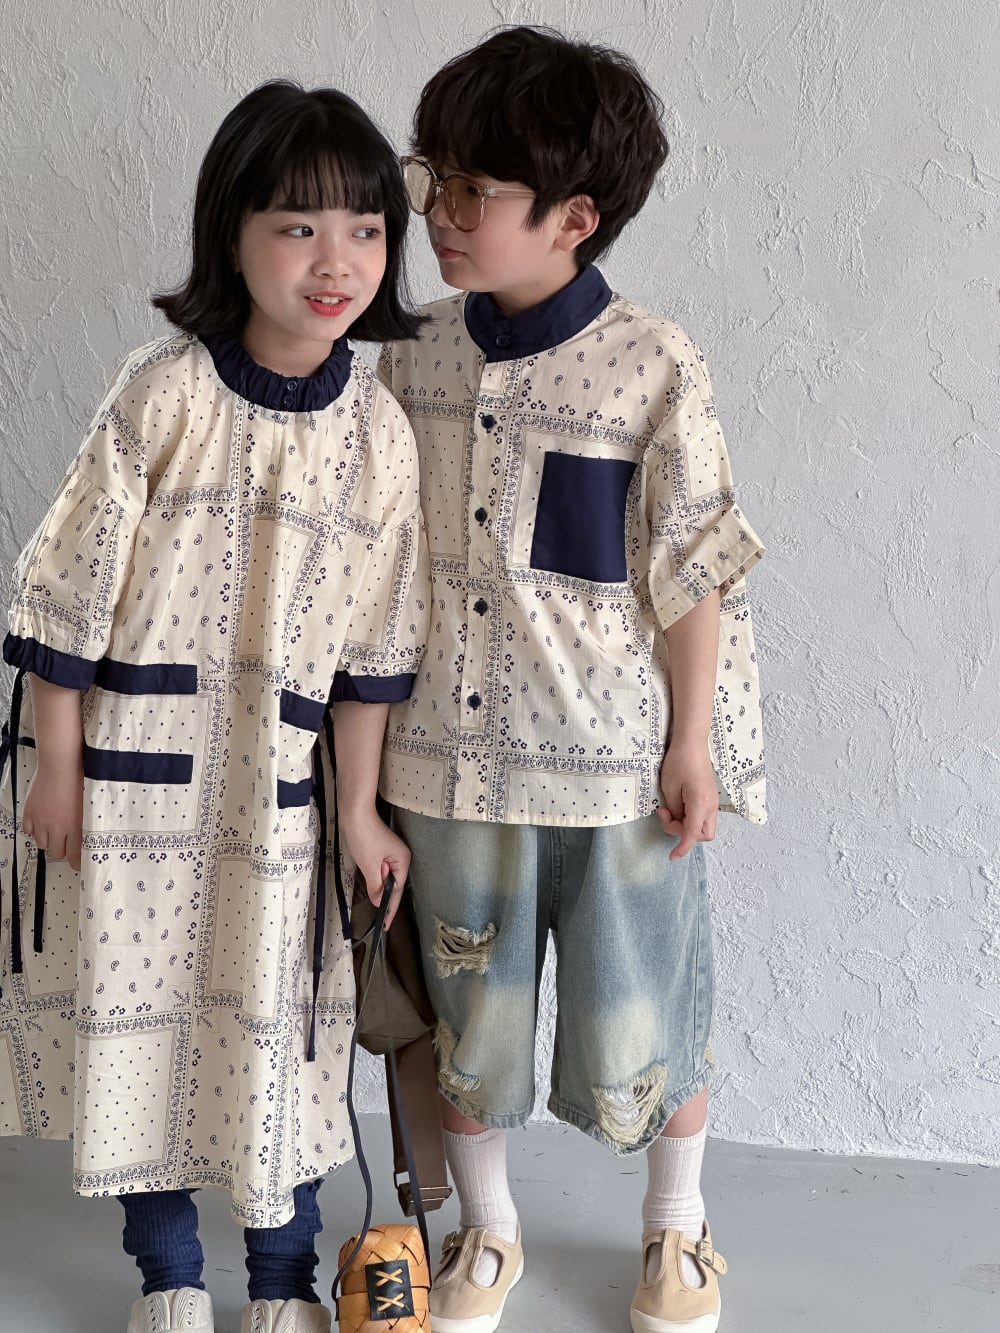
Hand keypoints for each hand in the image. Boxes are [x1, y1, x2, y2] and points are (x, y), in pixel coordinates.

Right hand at [21, 760, 83, 870]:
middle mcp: (57, 828)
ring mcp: (41, 821)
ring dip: (48, 841)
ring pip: (42, 844)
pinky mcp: (29, 813)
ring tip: (53, 832)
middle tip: (65, 846)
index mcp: (75, 826)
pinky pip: (28, 831)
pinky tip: (40, 824)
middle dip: (62, 851)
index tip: (78, 865)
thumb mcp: (88, 804)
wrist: (59, 764)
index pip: (75, 855)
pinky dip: (34, 830)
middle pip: (57, 853)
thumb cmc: (78, 778)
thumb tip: (89, 833)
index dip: (77, 863)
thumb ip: (86, 821)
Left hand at [337, 806, 409, 928]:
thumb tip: (379, 902)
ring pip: (383, 876)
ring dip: (374, 879)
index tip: (386, 924)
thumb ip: (376, 886)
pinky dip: (372, 872)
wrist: (354, 813)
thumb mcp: (369, 866)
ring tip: (367, 872)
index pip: (396, 891)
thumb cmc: (364, 834)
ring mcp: (390, 853)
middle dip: (380, 891)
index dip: (391, 909)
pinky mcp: (380, 850)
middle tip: (374, 901)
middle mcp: (400, 857)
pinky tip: (366, 870)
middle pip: (391, 884)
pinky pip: (378, 868)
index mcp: (402, 861)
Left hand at [658, 743, 717, 860]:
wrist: (692, 742)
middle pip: (704, 835)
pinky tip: (677, 806)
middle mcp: (711, 805)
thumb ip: (673, 810)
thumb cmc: (679, 761)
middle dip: (684, 834)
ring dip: (687, 826)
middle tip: (666, 817)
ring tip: (669, 810)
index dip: (682, 848)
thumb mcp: (669, 787)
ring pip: (704, 827)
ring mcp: (713, 801)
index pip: (693, 834)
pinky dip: (690, 818)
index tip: (672, 857)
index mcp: (701, 804)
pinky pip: (702, 817)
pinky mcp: (710, 797)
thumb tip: (676, 820)